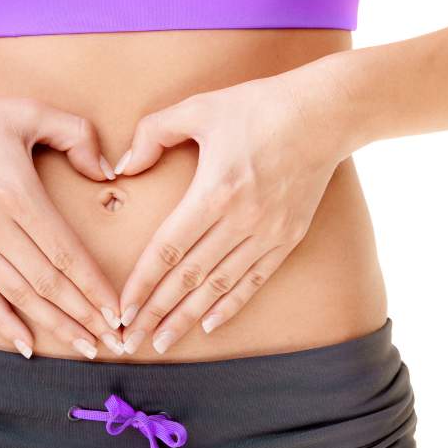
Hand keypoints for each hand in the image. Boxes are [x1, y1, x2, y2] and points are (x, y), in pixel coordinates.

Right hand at [0, 85, 125, 358]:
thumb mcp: (30, 112)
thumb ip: (76, 135)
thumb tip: (106, 171)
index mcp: (18, 195)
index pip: (66, 253)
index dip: (94, 286)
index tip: (118, 309)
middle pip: (49, 283)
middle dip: (86, 315)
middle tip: (115, 341)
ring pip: (20, 296)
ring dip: (56, 324)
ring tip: (86, 345)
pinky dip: (4, 323)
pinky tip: (26, 346)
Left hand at [112, 60, 360, 354]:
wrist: (325, 114)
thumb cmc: (258, 106)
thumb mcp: (198, 108)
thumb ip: (153, 133)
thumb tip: (123, 166)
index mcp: (214, 192)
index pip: (167, 250)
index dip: (142, 283)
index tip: (122, 309)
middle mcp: (241, 220)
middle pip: (189, 277)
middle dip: (157, 312)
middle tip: (131, 339)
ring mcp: (268, 233)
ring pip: (219, 286)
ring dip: (188, 317)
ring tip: (163, 341)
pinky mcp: (289, 237)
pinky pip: (254, 280)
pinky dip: (230, 305)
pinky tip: (209, 324)